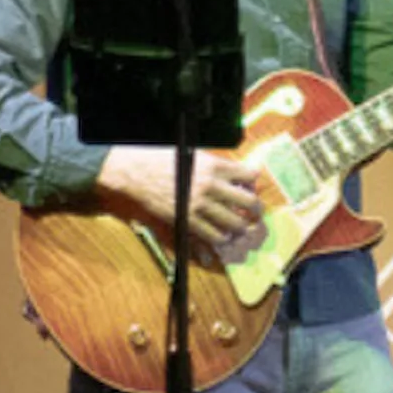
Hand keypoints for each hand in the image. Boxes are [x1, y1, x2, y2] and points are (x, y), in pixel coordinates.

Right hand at [96, 144, 267, 259]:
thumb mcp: (195, 155)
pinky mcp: (187, 219)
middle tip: (256, 212)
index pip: (250, 175)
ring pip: (234, 222)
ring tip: (242, 227)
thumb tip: (235, 174)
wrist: (137, 172)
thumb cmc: (164, 159)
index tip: (251, 185)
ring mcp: (200, 204)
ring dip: (241, 226)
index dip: (253, 181)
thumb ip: (217, 166)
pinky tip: (223, 236)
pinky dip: (221, 237)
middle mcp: (212, 185)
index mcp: (216, 166)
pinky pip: (212, 234)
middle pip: (248, 201)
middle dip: (256, 208)